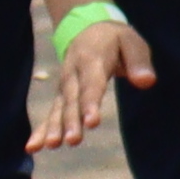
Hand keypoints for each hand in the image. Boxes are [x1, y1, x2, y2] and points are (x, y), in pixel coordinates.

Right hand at [28, 10, 153, 153]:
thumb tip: (147, 82)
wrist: (88, 30)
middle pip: (72, 101)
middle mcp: (73, 75)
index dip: (90, 104)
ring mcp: (64, 87)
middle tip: (73, 141)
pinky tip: (33, 148)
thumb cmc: (116, 39)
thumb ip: (139, 62)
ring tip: (51, 146)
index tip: (92, 122)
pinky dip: (41, 130)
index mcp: (91, 61)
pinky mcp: (61, 96)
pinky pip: (51, 114)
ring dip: (54, 128)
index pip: (91, 85)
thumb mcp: (132, 42)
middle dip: (71, 122)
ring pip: (58, 109)